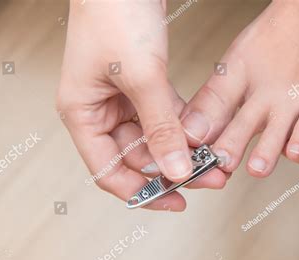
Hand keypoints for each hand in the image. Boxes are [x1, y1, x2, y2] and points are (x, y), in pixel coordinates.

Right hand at [57, 0, 225, 210]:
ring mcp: (124, 100)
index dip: (142, 192)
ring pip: (156, 140)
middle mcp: (101, 111)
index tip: (175, 201)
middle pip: (138, 158)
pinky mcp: (145, 87)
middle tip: (209, 178)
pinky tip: (207, 136)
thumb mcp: (141, 77)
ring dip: (185, 150)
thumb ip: (160, 127)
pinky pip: (167, 118)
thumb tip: (176, 170)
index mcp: (83, 114)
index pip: (109, 171)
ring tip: (216, 161)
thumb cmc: (116, 12)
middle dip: (174, 169)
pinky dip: (186, 127)